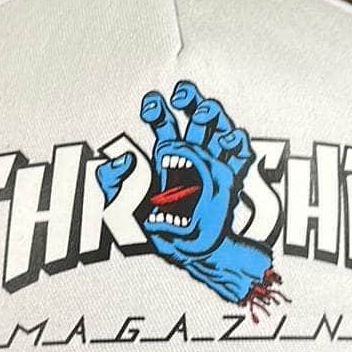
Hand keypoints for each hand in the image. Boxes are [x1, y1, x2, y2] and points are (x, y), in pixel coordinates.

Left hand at [97, 81, 276, 306]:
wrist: (186, 256)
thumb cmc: (155, 232)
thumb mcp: (119, 206)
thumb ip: (110, 181)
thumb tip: (125, 160)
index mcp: (167, 157)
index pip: (165, 122)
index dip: (158, 108)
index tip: (151, 106)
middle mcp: (193, 157)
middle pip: (196, 115)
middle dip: (191, 98)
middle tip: (181, 95)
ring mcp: (214, 166)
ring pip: (220, 126)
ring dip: (214, 113)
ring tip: (204, 112)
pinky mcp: (231, 181)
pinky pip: (241, 154)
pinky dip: (238, 140)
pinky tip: (227, 138)